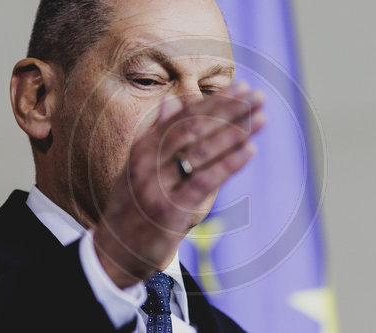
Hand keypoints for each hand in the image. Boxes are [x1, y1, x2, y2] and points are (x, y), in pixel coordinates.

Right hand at [93, 82, 265, 287]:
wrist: (113, 251)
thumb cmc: (132, 207)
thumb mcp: (138, 165)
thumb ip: (157, 133)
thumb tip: (173, 101)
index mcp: (143, 147)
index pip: (184, 116)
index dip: (215, 101)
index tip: (241, 88)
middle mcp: (149, 161)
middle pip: (195, 127)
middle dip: (229, 110)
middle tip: (258, 96)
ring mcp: (158, 185)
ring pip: (201, 149)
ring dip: (235, 131)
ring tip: (262, 118)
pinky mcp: (170, 209)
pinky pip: (204, 181)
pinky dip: (229, 163)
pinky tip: (250, 149)